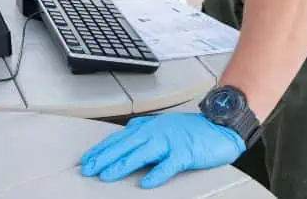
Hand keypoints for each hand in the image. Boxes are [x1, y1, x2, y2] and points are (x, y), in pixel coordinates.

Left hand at [79, 113, 244, 189]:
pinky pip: (168, 165)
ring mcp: (169, 142)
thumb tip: (127, 131)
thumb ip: (144, 127)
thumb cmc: (192, 128)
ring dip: (121, 164)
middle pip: (124, 146)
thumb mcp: (162, 124)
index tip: (87, 159)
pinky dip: (156, 174)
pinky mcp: (184, 153)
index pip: (118, 139)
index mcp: (148, 127)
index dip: (101, 149)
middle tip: (88, 169)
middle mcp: (155, 133)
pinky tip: (145, 183)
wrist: (220, 125)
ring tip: (106, 175)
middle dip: (103, 158)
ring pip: (140, 154)